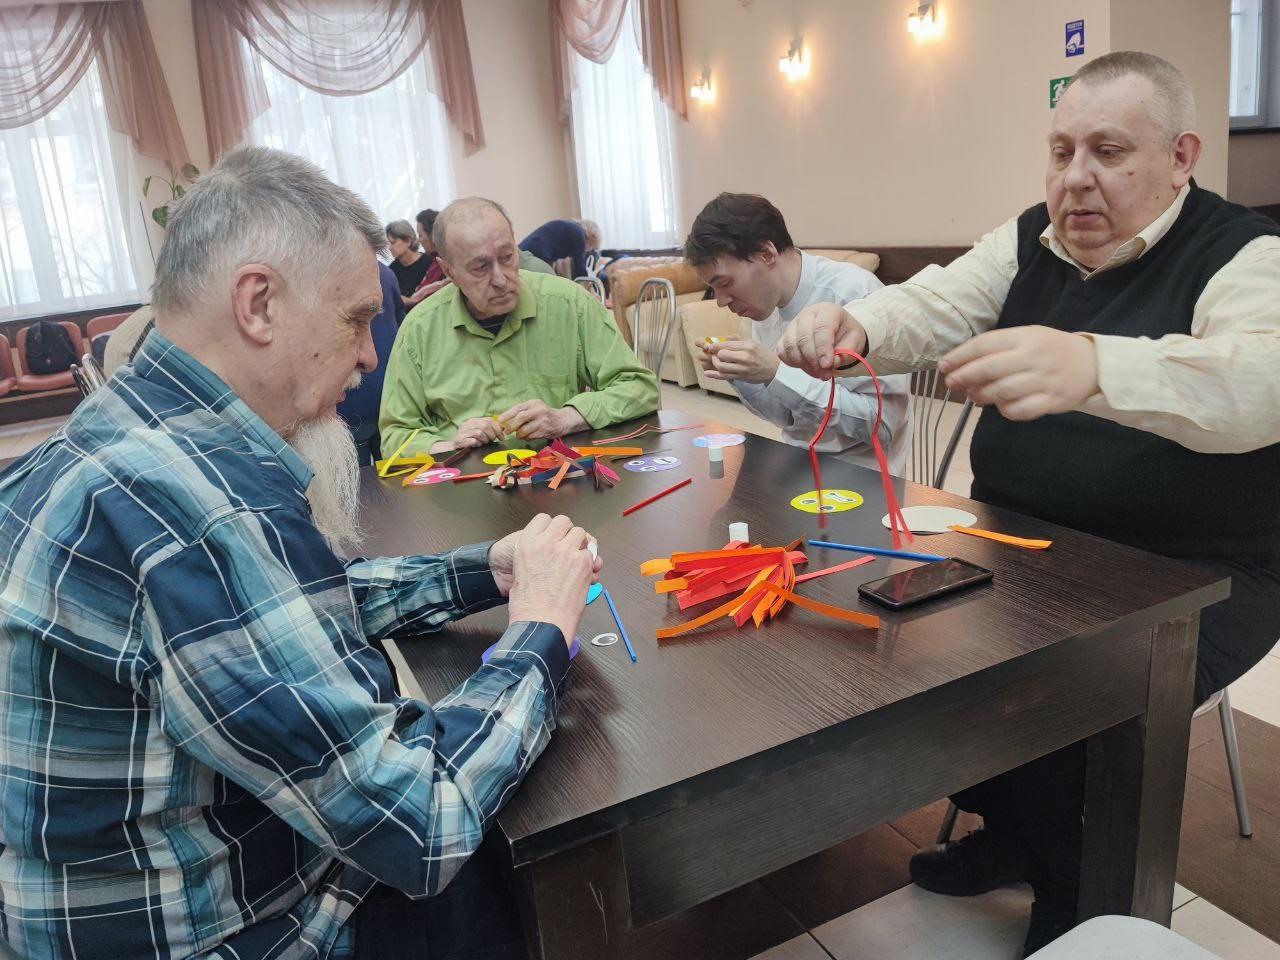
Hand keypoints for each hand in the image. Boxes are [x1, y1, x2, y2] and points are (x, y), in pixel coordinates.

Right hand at [432, 417, 503, 453]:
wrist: (454, 448)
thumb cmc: (470, 440)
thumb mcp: (481, 432)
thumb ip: (490, 428)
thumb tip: (503, 428)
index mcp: (473, 420)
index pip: (489, 420)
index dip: (497, 428)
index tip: (502, 437)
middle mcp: (467, 424)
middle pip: (485, 426)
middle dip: (492, 435)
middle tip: (492, 440)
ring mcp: (462, 432)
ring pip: (480, 433)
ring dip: (485, 440)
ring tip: (483, 443)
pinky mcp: (460, 440)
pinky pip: (473, 441)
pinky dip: (477, 443)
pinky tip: (477, 445)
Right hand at [490, 521, 601, 596]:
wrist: (541, 622)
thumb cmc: (528, 606)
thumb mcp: (519, 574)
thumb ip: (533, 559)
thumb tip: (544, 558)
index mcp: (527, 544)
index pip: (543, 519)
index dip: (551, 527)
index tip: (554, 535)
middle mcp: (547, 542)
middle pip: (564, 521)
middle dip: (568, 532)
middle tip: (568, 546)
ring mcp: (566, 550)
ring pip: (581, 533)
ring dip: (581, 544)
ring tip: (576, 560)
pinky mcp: (583, 562)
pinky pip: (591, 553)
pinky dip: (589, 561)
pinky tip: (583, 573)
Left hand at [497, 400, 586, 439]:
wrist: (562, 420)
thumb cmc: (544, 415)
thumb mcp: (535, 408)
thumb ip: (522, 412)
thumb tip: (505, 421)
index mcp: (534, 403)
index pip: (518, 408)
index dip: (507, 415)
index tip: (500, 420)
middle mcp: (539, 410)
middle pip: (521, 418)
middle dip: (511, 426)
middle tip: (507, 431)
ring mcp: (543, 421)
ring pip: (525, 429)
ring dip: (519, 434)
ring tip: (519, 435)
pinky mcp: (545, 430)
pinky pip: (530, 436)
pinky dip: (526, 438)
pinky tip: (528, 436)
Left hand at [704, 339, 778, 383]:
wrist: (775, 370)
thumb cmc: (763, 355)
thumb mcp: (753, 344)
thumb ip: (738, 343)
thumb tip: (722, 342)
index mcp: (748, 346)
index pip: (726, 344)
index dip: (715, 346)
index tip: (710, 346)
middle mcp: (745, 357)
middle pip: (722, 355)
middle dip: (716, 354)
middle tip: (715, 354)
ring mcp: (743, 368)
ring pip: (721, 366)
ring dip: (715, 363)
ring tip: (716, 361)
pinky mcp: (741, 377)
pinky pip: (725, 376)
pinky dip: (714, 375)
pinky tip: (707, 373)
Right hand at [777, 303, 868, 378]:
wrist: (838, 331)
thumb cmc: (846, 334)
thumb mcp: (854, 342)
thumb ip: (845, 353)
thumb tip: (828, 365)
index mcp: (828, 311)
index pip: (821, 328)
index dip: (823, 348)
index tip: (827, 365)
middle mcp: (808, 314)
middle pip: (803, 338)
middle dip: (813, 361)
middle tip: (824, 374)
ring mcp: (794, 325)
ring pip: (790, 346)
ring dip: (803, 364)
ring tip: (818, 373)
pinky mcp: (785, 336)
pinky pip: (782, 352)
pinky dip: (792, 363)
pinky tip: (806, 367)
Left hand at [938, 326, 1098, 420]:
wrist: (1093, 363)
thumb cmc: (1051, 350)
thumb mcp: (1027, 337)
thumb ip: (997, 348)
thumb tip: (960, 364)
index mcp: (1024, 337)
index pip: (984, 344)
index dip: (960, 356)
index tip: (944, 366)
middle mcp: (1032, 357)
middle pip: (989, 368)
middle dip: (964, 377)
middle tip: (951, 384)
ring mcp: (1043, 380)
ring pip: (1002, 391)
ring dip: (981, 395)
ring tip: (973, 395)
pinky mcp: (1051, 400)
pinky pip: (1021, 410)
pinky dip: (1005, 411)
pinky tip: (1001, 406)